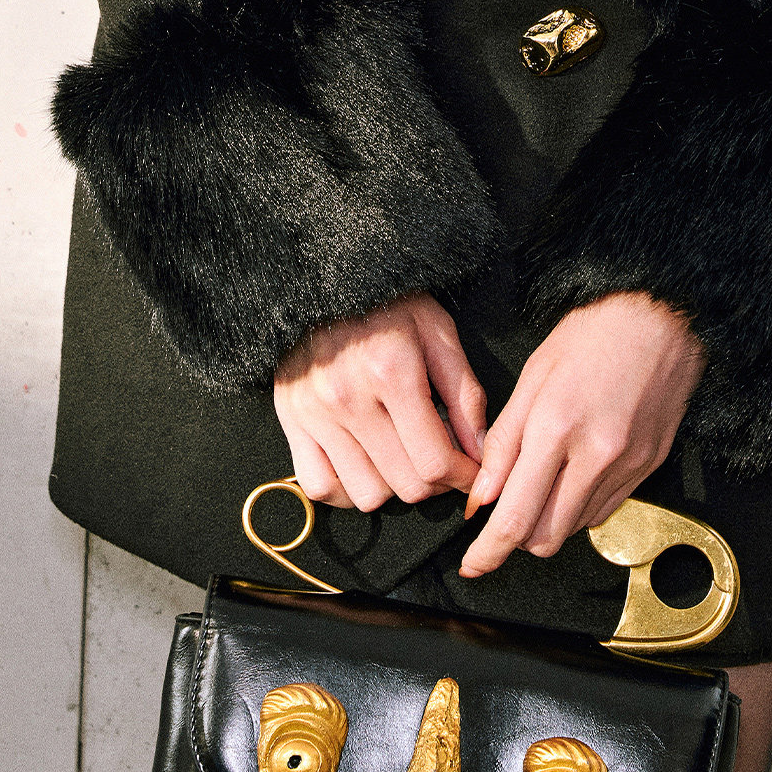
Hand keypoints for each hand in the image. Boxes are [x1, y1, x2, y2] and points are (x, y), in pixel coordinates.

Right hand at [274, 293, 486, 510]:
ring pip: (367, 495)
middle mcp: (348, 399)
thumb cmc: (388, 301)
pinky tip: (367, 469)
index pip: (435, 461)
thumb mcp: (437, 331)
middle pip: (405, 485)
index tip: (472, 472)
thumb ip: (464, 394)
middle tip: (443, 463)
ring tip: (404, 459)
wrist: (322, 277)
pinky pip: (320, 487)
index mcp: (391, 373)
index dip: (463, 477)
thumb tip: (481, 453)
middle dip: (436, 484)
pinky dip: (347, 491)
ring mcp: (314, 414)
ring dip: (395, 488)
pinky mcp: (291, 420)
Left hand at [458, 291, 705, 576]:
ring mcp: (628, 466)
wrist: (662, 317)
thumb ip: (503, 443)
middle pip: (546, 537)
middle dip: (517, 538)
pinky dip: (579, 506)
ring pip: (575, 528)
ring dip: (549, 520)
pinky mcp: (649, 468)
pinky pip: (605, 510)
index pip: (516, 517)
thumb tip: (481, 495)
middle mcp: (595, 455)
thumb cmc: (594, 334)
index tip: (474, 564)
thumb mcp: (532, 377)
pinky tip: (573, 473)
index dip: (489, 551)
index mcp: (556, 428)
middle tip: (504, 513)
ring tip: (542, 480)